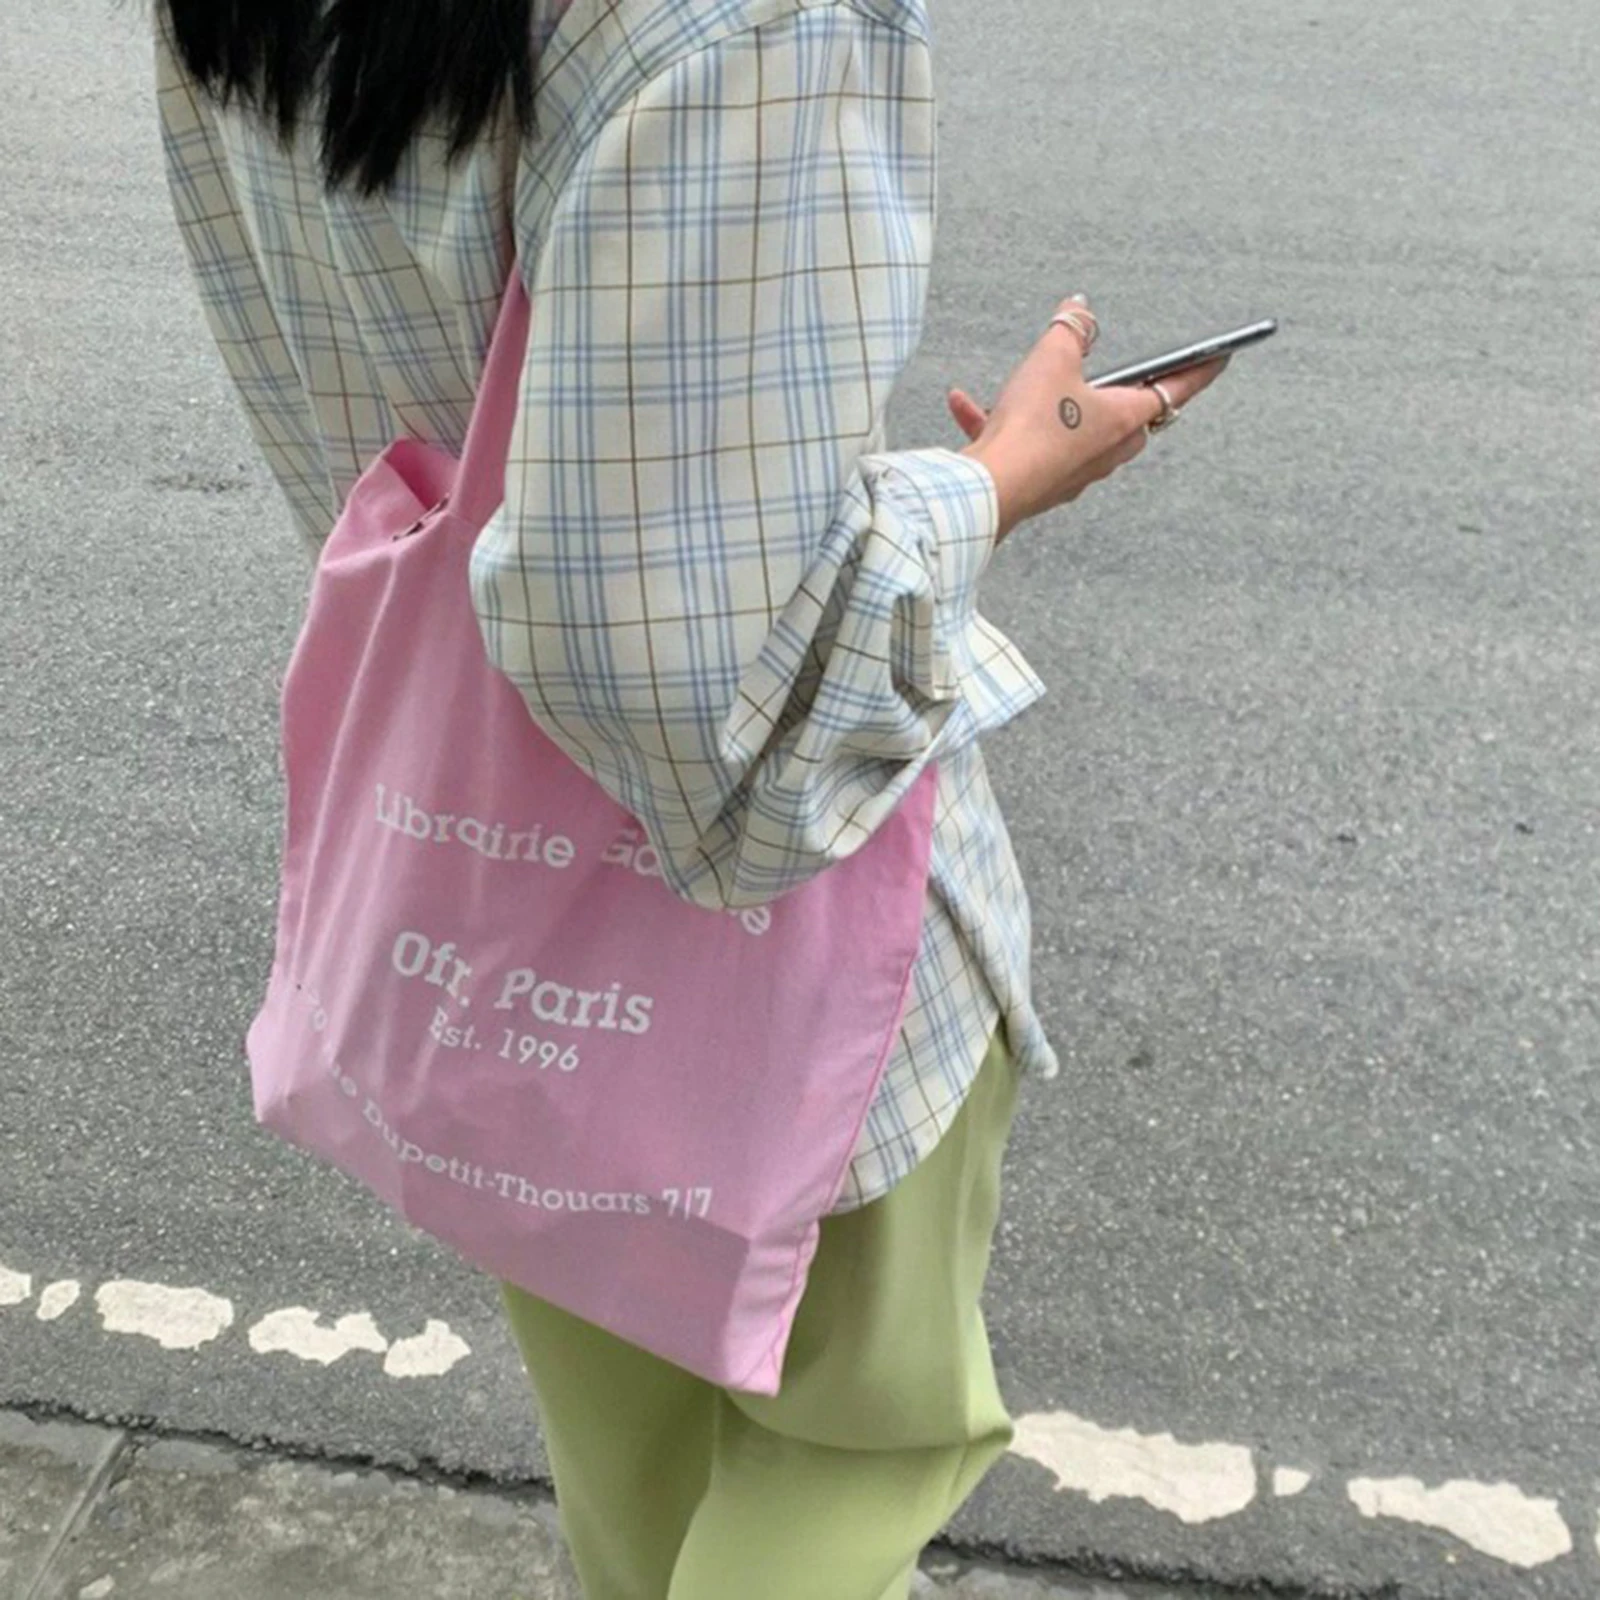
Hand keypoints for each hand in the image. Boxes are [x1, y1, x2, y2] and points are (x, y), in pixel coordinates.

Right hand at [949, 295, 1229, 544]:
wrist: (991, 489)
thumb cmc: (1032, 428)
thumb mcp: (1053, 359)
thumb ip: (1070, 328)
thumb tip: (1078, 308)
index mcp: (1124, 420)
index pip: (1176, 388)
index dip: (1200, 369)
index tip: (1221, 358)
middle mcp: (1106, 451)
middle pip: (1127, 416)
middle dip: (1120, 394)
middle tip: (1116, 376)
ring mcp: (1075, 471)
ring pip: (1073, 429)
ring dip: (1046, 405)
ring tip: (1016, 386)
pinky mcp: (1042, 483)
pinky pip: (1029, 445)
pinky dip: (1005, 424)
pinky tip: (967, 405)